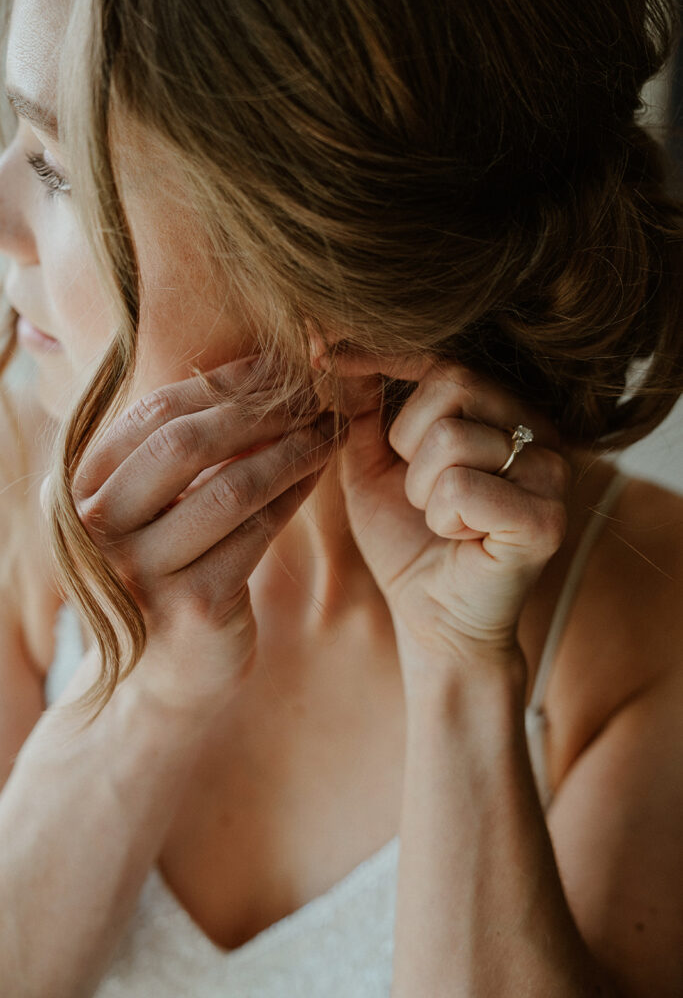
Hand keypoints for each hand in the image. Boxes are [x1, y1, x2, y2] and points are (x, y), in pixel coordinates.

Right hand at [72, 356, 336, 710]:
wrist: (165, 674)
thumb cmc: (167, 571)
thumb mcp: (153, 508)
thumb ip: (179, 451)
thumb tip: (255, 374)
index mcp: (80, 488)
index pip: (154, 413)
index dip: (223, 382)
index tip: (278, 365)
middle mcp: (98, 527)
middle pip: (186, 444)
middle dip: (261, 410)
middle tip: (314, 394)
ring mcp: (141, 570)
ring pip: (230, 487)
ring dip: (291, 451)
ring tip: (330, 429)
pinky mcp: (192, 605)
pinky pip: (256, 534)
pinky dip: (293, 496)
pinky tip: (318, 474)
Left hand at [326, 351, 571, 678]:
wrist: (433, 619)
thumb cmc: (407, 540)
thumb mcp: (371, 465)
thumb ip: (363, 407)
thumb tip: (334, 346)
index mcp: (502, 410)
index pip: (443, 357)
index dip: (383, 354)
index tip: (324, 354)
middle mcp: (539, 430)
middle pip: (453, 382)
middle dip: (407, 440)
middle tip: (417, 489)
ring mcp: (551, 473)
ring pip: (452, 438)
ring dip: (421, 489)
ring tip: (440, 518)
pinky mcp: (546, 520)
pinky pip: (463, 489)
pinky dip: (442, 518)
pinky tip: (460, 537)